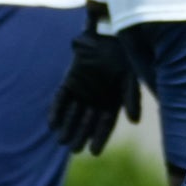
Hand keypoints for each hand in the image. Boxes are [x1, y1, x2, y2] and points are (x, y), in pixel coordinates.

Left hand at [48, 28, 140, 154]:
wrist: (108, 33)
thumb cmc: (123, 56)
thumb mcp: (131, 78)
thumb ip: (132, 98)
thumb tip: (134, 121)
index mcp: (112, 101)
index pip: (105, 124)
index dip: (100, 137)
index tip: (93, 152)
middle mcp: (96, 98)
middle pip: (86, 122)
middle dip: (80, 135)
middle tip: (73, 149)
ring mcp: (82, 90)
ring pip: (73, 113)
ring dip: (67, 126)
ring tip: (61, 141)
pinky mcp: (69, 81)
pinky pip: (61, 98)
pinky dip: (56, 110)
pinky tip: (51, 124)